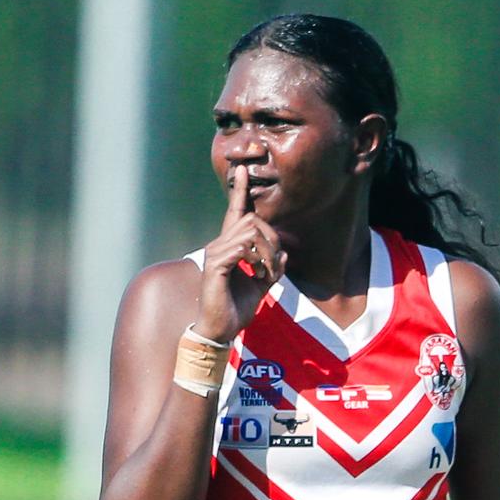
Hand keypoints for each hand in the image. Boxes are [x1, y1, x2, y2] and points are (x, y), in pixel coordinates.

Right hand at [193, 166, 287, 341]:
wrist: (221, 330)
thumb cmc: (236, 308)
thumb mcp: (261, 287)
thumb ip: (272, 269)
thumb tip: (284, 255)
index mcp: (230, 247)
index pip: (236, 213)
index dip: (240, 191)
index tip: (242, 169)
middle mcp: (219, 245)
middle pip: (252, 221)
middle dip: (272, 240)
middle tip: (274, 266)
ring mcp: (215, 254)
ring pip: (249, 232)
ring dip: (266, 252)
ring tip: (266, 273)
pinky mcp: (215, 266)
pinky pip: (241, 248)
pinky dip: (257, 260)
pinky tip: (258, 275)